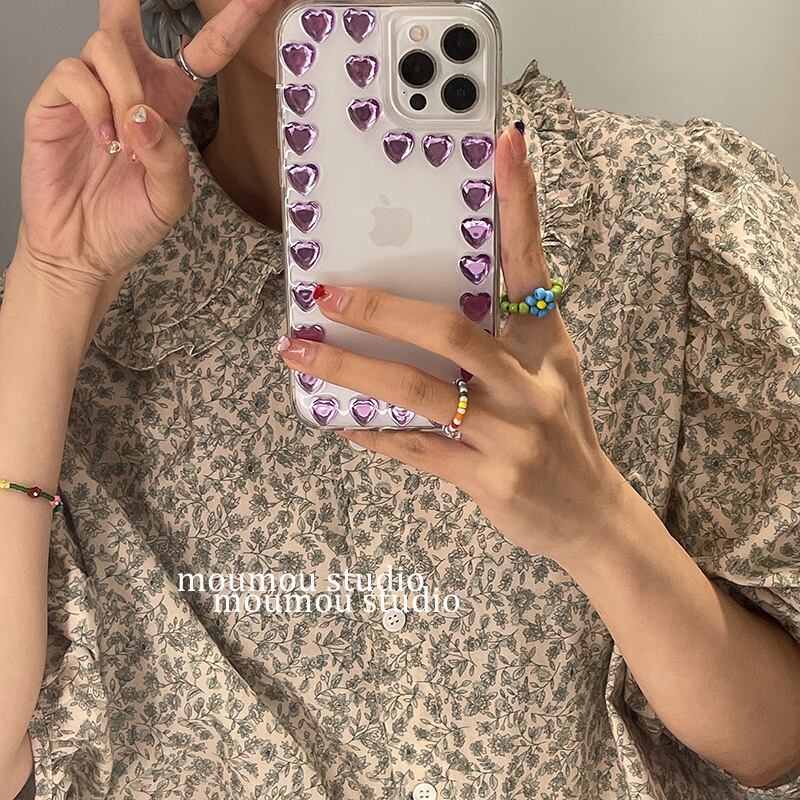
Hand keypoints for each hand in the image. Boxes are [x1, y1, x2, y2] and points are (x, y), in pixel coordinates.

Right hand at [16, 0, 275, 296]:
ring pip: (105, 47)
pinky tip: (104, 140)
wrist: (84, 251)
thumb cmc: (128, 223)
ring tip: (125, 138)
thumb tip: (143, 115)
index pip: (202, 53)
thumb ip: (170, 157)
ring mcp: (89, 93)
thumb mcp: (171, 198)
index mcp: (167, 104)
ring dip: (124, 88)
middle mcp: (128, 88)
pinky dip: (94, 105)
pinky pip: (73, 75)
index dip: (229, 25)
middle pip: (128, 18)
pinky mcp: (54, 103)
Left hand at [277, 123, 626, 560]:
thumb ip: (500, 337)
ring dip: (351, 371)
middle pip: (450, 332)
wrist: (591, 515)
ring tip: (299, 352)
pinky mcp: (487, 478)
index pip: (532, 262)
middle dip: (381, 310)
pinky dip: (374, 434)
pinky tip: (339, 423)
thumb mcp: (548, 372)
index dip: (520, 202)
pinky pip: (417, 450)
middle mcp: (528, 383)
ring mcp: (509, 434)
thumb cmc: (562, 433)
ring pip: (418, 392)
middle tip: (324, 294)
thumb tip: (422, 309)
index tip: (506, 142)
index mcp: (545, 344)